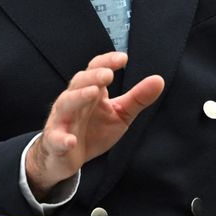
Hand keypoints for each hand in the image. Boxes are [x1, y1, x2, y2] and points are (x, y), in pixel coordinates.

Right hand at [26, 51, 163, 197]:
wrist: (67, 157)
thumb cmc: (94, 130)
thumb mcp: (120, 114)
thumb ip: (138, 98)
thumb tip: (159, 79)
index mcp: (90, 91)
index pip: (95, 69)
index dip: (107, 62)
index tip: (123, 59)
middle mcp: (74, 100)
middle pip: (80, 82)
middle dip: (93, 77)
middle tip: (108, 74)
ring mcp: (62, 120)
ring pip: (66, 103)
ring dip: (78, 97)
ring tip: (93, 92)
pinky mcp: (55, 142)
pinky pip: (57, 139)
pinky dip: (63, 139)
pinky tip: (71, 141)